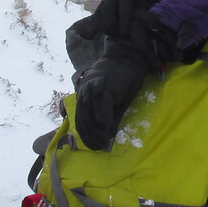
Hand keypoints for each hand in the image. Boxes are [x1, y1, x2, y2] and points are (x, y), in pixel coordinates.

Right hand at [72, 0, 155, 41]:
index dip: (124, 22)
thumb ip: (141, 15)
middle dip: (112, 25)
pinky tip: (108, 32)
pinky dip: (101, 26)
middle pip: (107, 10)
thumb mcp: (144, 4)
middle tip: (119, 35)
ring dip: (105, 27)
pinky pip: (96, 16)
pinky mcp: (100, 4)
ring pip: (99, 14)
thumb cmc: (140, 0)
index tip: (125, 33)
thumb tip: (139, 29)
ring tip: (114, 35)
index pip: (123, 8)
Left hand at [73, 15, 174, 149]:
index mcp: (84, 93)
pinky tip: (106, 131)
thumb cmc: (120, 78)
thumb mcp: (109, 96)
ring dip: (95, 132)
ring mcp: (93, 90)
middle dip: (89, 136)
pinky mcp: (104, 89)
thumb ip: (105, 112)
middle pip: (83, 119)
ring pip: (90, 116)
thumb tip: (105, 132)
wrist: (128, 58)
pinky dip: (103, 121)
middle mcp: (85, 92)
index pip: (80, 118)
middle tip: (97, 147)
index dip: (84, 134)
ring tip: (101, 143)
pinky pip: (101, 109)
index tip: (91, 145)